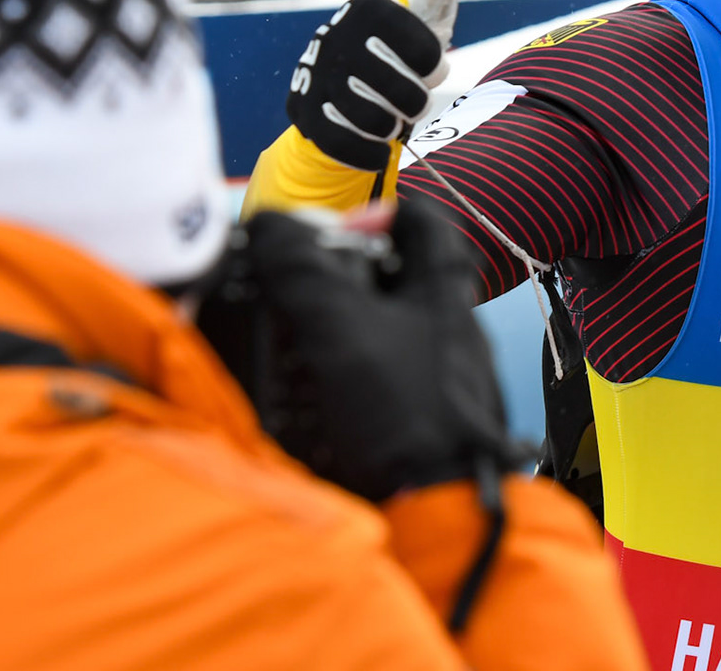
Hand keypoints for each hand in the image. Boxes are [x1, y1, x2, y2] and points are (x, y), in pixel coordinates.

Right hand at [211, 201, 516, 503]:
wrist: (441, 510)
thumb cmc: (407, 411)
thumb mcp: (341, 327)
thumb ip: (302, 270)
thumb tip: (268, 225)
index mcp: (444, 290)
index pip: (427, 220)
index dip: (381, 209)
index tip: (335, 228)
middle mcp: (452, 326)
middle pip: (400, 272)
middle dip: (346, 272)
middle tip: (303, 284)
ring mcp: (443, 374)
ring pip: (388, 325)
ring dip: (341, 323)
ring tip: (298, 337)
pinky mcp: (426, 416)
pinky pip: (384, 377)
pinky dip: (347, 373)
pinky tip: (316, 391)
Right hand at [286, 0, 462, 170]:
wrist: (345, 97)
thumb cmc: (398, 53)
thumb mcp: (425, 16)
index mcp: (368, 8)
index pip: (428, 52)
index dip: (434, 69)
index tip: (426, 65)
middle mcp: (334, 35)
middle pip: (407, 92)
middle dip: (415, 102)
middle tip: (408, 96)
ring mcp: (313, 74)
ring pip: (378, 122)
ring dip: (393, 127)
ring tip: (390, 116)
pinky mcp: (301, 112)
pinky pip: (350, 145)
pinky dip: (371, 151)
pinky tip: (373, 142)